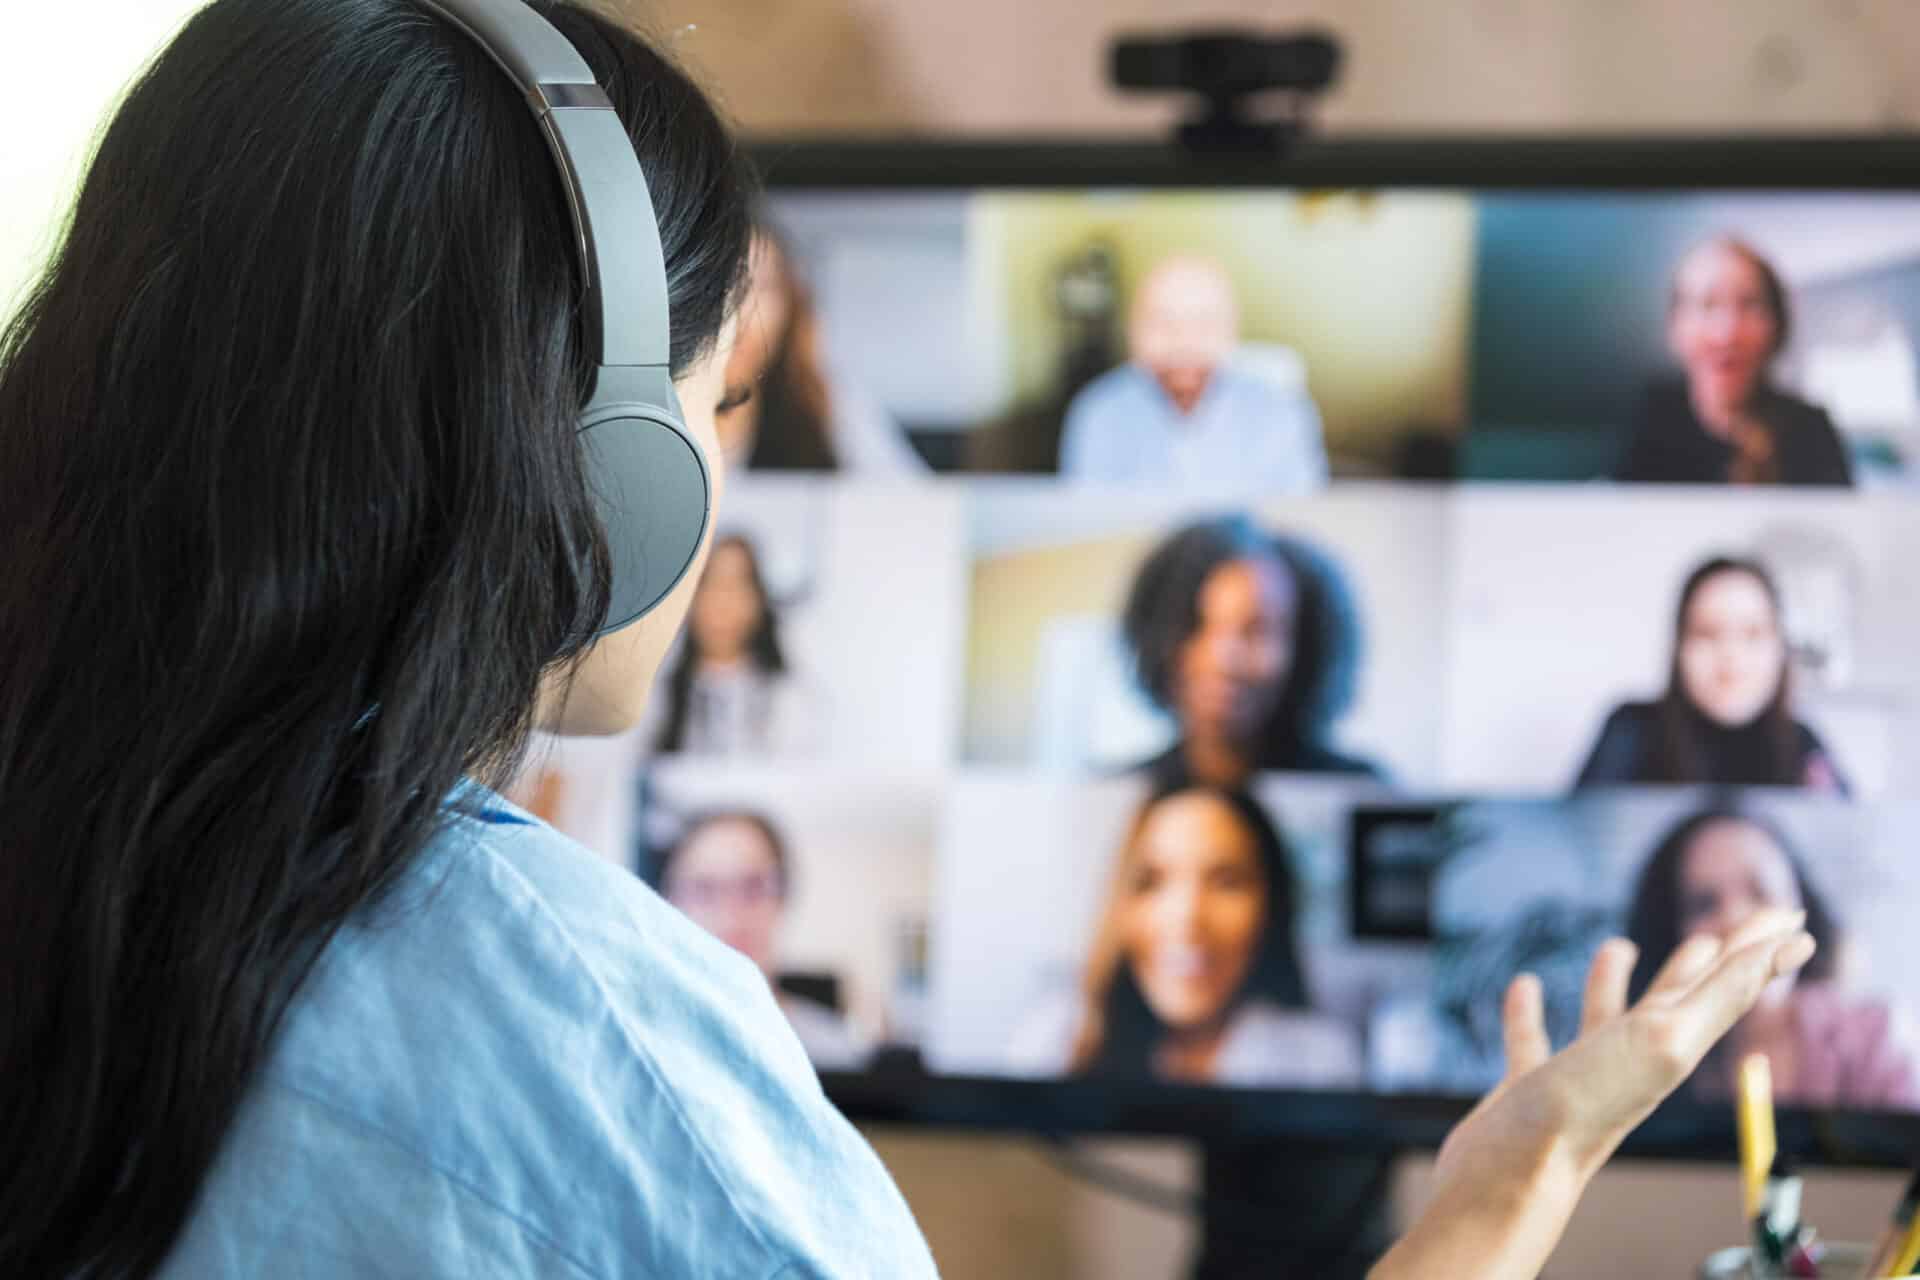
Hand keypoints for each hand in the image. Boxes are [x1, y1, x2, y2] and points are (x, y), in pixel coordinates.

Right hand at [1372, 910, 1816, 1279]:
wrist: (1511, 1176)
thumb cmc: (1585, 1112)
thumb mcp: (1664, 1042)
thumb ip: (1721, 994)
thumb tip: (1790, 943)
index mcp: (1671, 1044)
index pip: (1730, 985)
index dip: (1762, 948)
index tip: (1791, 914)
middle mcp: (1634, 1058)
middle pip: (1680, 999)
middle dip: (1704, 961)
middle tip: (1723, 929)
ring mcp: (1582, 1074)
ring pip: (1608, 1018)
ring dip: (1616, 980)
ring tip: (1619, 946)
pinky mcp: (1531, 1085)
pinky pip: (1533, 1040)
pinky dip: (1530, 1011)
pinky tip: (1525, 987)